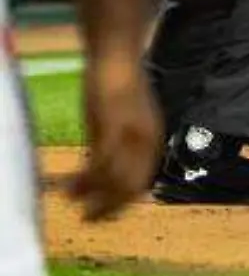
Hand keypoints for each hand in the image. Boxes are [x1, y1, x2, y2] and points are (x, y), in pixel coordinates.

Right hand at [70, 47, 159, 221]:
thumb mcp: (116, 122)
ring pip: (116, 180)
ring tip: (73, 203)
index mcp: (152, 140)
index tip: (102, 214)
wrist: (117, 56)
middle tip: (87, 219)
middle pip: (131, 188)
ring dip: (94, 197)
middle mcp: (147, 141)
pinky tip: (70, 184)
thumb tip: (92, 175)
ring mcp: (132, 134)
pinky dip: (86, 180)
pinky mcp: (114, 126)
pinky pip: (102, 163)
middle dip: (109, 208)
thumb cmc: (116, 88)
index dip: (121, 203)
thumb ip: (109, 147)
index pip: (142, 183)